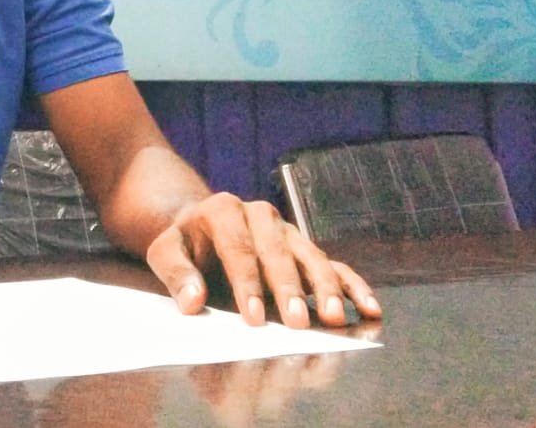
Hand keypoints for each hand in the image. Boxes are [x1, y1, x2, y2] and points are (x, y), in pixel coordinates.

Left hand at [143, 193, 381, 327]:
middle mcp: (261, 216)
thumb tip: (192, 302)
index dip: (248, 285)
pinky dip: (353, 286)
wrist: (202, 226)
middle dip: (290, 290)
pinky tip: (369, 310)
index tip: (255, 319)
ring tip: (334, 320)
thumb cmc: (185, 245)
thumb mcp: (166, 251)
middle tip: (299, 324)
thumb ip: (175, 273)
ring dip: (326, 290)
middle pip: (279, 253)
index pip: (239, 250)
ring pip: (312, 258)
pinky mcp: (307, 248)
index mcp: (224, 211)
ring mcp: (289, 231)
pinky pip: (335, 265)